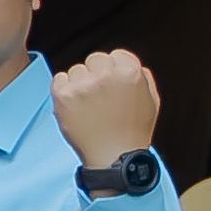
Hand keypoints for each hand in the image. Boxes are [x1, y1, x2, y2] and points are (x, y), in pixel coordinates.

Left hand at [52, 46, 159, 171]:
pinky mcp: (63, 94)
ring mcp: (83, 84)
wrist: (114, 156)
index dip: (114, 69)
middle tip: (100, 96)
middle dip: (97, 74)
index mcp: (130, 72)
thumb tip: (128, 63)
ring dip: (80, 83)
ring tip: (90, 106)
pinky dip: (64, 90)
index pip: (116, 55)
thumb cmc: (133, 130)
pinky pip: (59, 79)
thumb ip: (143, 76)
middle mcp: (106, 75)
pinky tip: (75, 106)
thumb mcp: (151, 99)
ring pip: (76, 70)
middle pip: (95, 59)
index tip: (113, 84)